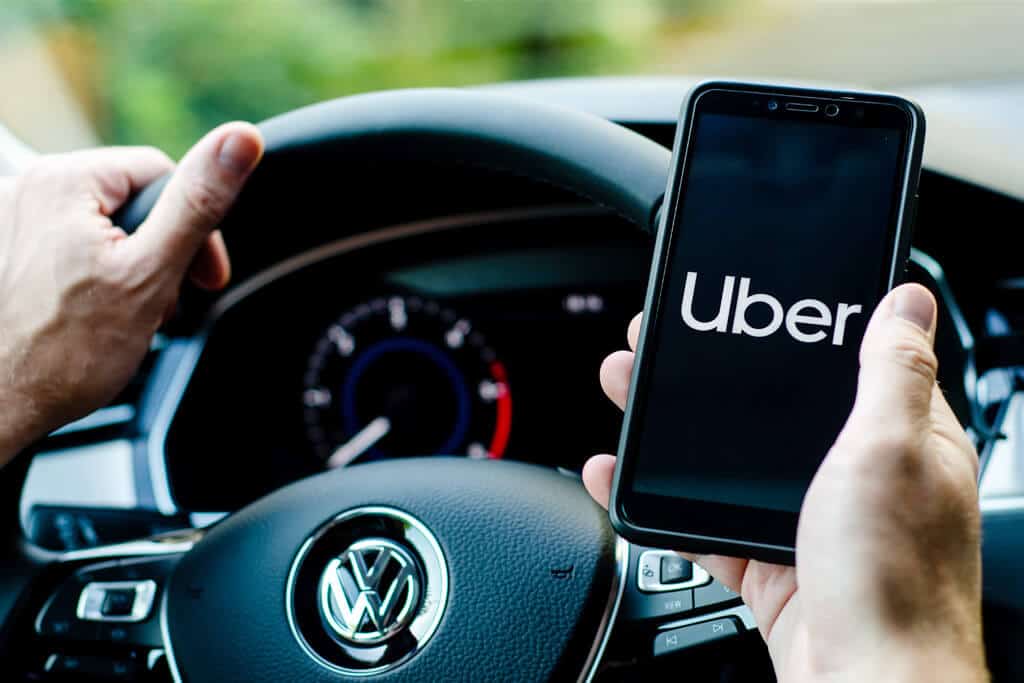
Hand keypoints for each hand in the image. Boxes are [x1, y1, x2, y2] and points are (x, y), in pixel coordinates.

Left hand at [0, 123, 263, 466]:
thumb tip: (240, 141)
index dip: (196, 228)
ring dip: (132, 268)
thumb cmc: (65, 352)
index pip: (161, 174)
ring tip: (129, 314)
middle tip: (166, 302)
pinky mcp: (8, 253)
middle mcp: (30, 189)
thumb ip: (198, 203)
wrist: (1, 406)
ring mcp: (13, 222)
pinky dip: (95, 277)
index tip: (203, 277)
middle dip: (161, 253)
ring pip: (104, 228)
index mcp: (66, 181)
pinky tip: (96, 314)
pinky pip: (71, 247)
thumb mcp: (152, 272)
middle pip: (132, 202)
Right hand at [583, 284, 986, 681]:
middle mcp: (854, 478)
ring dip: (671, 431)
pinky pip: (701, 522)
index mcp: (900, 440)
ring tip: (627, 393)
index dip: (789, 330)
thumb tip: (908, 299)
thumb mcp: (891, 452)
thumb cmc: (896, 583)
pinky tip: (620, 477)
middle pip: (769, 412)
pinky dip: (656, 502)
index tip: (741, 305)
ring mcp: (808, 522)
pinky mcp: (768, 563)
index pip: (843, 362)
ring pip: (727, 463)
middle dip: (707, 377)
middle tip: (658, 346)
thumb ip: (893, 372)